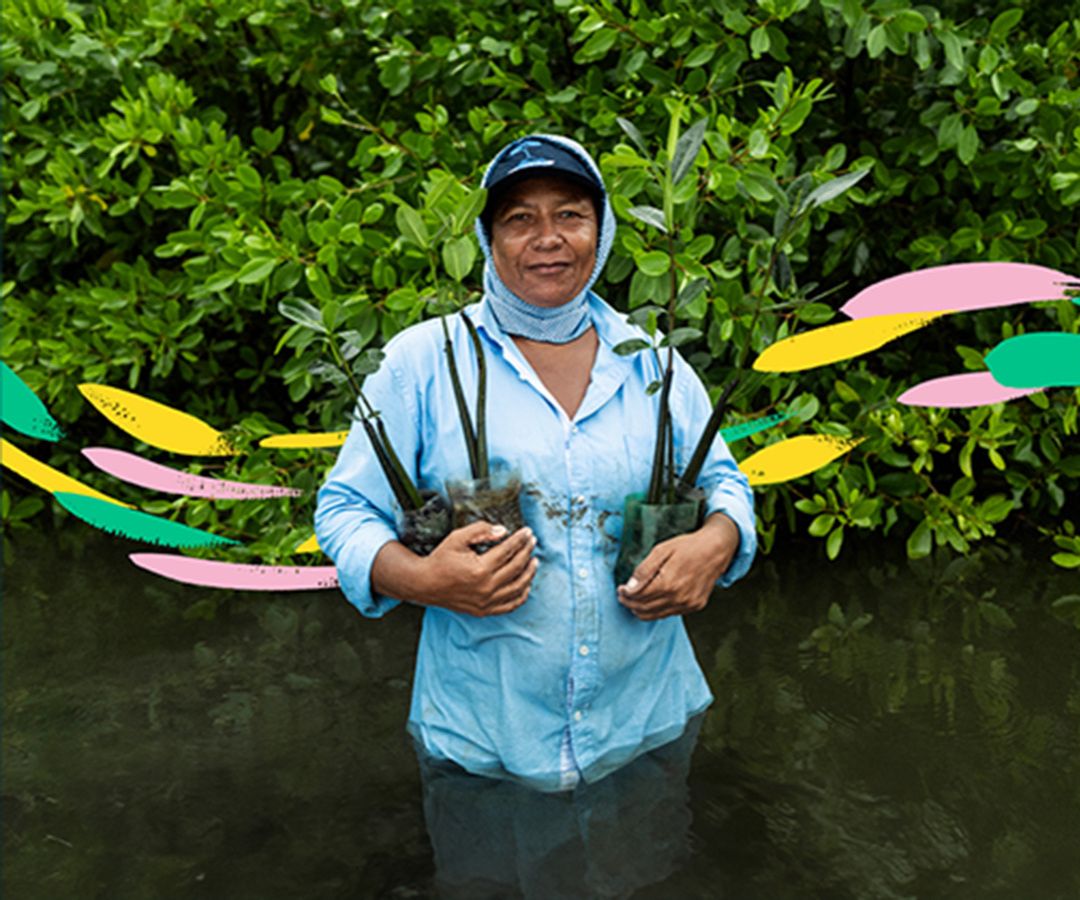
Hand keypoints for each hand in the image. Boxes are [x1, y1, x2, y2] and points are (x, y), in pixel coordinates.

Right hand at [416, 522, 537, 616]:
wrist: (425, 584)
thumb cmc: (441, 559)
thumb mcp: (457, 538)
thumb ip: (480, 531)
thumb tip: (503, 531)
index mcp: (480, 569)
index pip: (508, 551)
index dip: (520, 540)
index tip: (528, 532)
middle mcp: (486, 588)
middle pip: (516, 567)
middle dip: (527, 552)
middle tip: (533, 542)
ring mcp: (486, 602)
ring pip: (518, 588)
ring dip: (529, 573)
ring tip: (534, 561)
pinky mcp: (484, 611)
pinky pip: (510, 605)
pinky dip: (521, 595)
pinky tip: (526, 584)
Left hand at [617, 513, 739, 620]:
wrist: (715, 549)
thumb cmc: (687, 546)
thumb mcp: (661, 550)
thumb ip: (644, 570)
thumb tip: (629, 588)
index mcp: (668, 583)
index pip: (638, 597)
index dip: (625, 595)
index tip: (619, 589)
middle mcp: (679, 598)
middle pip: (645, 609)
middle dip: (630, 604)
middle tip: (623, 596)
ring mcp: (688, 604)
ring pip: (656, 616)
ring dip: (641, 610)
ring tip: (634, 599)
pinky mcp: (695, 606)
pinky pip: (670, 613)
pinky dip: (657, 609)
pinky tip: (653, 599)